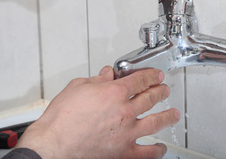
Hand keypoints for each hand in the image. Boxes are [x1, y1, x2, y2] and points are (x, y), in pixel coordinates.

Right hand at [16, 67, 179, 158]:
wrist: (51, 147)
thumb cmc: (60, 120)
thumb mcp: (76, 88)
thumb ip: (96, 80)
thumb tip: (106, 74)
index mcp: (114, 93)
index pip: (140, 80)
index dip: (152, 75)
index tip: (156, 75)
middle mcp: (125, 111)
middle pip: (151, 98)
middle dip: (160, 91)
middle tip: (164, 90)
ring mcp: (127, 133)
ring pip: (156, 122)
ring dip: (168, 116)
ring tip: (173, 114)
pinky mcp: (123, 152)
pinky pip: (147, 152)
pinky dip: (157, 150)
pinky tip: (161, 148)